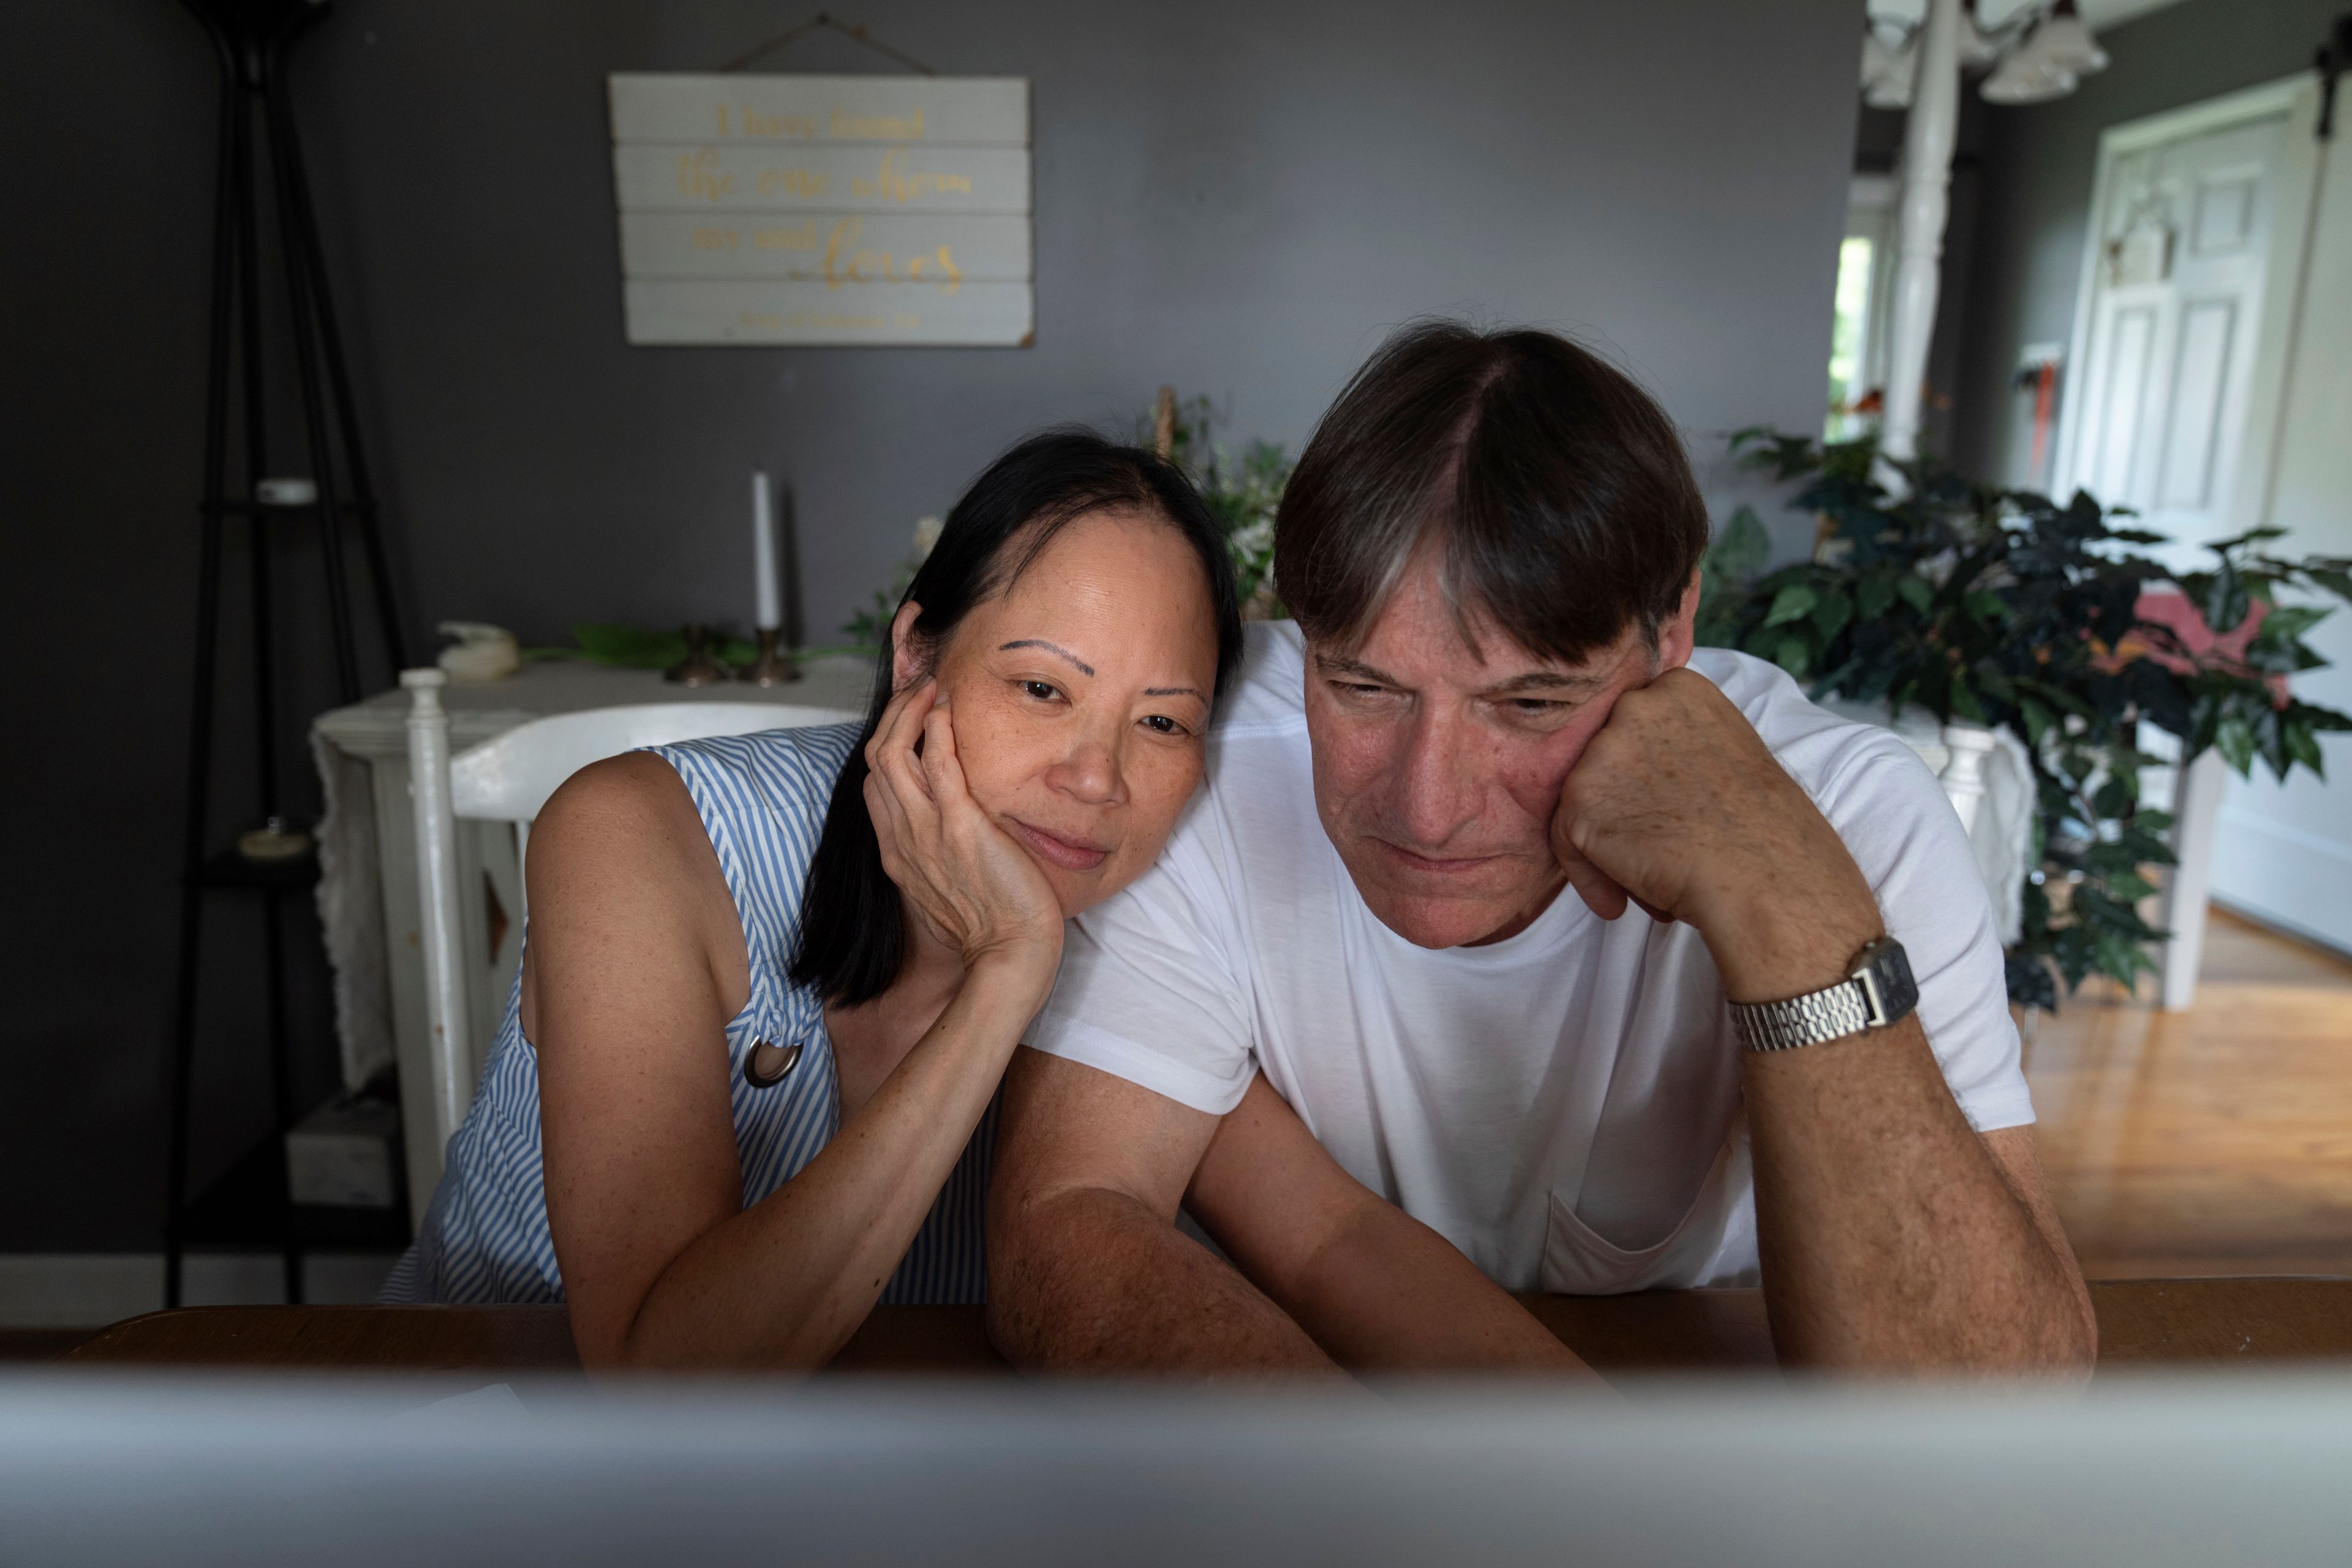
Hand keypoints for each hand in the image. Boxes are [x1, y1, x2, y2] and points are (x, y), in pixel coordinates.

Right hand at [863, 680, 1064, 976]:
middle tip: (918, 689)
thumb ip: (940, 858)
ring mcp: (927, 831)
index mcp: (898, 854)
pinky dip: (937, 729)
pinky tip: (947, 708)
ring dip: (909, 711)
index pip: (874, 785)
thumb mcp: (950, 889)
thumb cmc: (993, 927)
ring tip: (931, 687)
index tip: (910, 719)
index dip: (887, 744)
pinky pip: (937, 764)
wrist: (1011, 956)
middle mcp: (903, 838)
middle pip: (876, 760)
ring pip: (893, 754)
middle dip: (892, 716)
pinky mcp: (961, 826)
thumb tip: (951, 837)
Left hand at [1547, 669, 1880, 1000]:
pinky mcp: (1579, 798)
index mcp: (1678, 687)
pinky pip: (1566, 842)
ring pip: (1584, 804)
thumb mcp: (1726, 756)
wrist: (1765, 877)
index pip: (1636, 732)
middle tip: (1661, 851)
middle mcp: (1636, 705)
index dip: (1647, 783)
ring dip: (1610, 848)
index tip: (1670, 815)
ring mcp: (1604, 750)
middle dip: (1626, 812)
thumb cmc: (1761, 833)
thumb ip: (1677, 745)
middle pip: (1606, 766)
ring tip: (1653, 881)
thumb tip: (1636, 773)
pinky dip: (1589, 877)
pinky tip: (1619, 903)